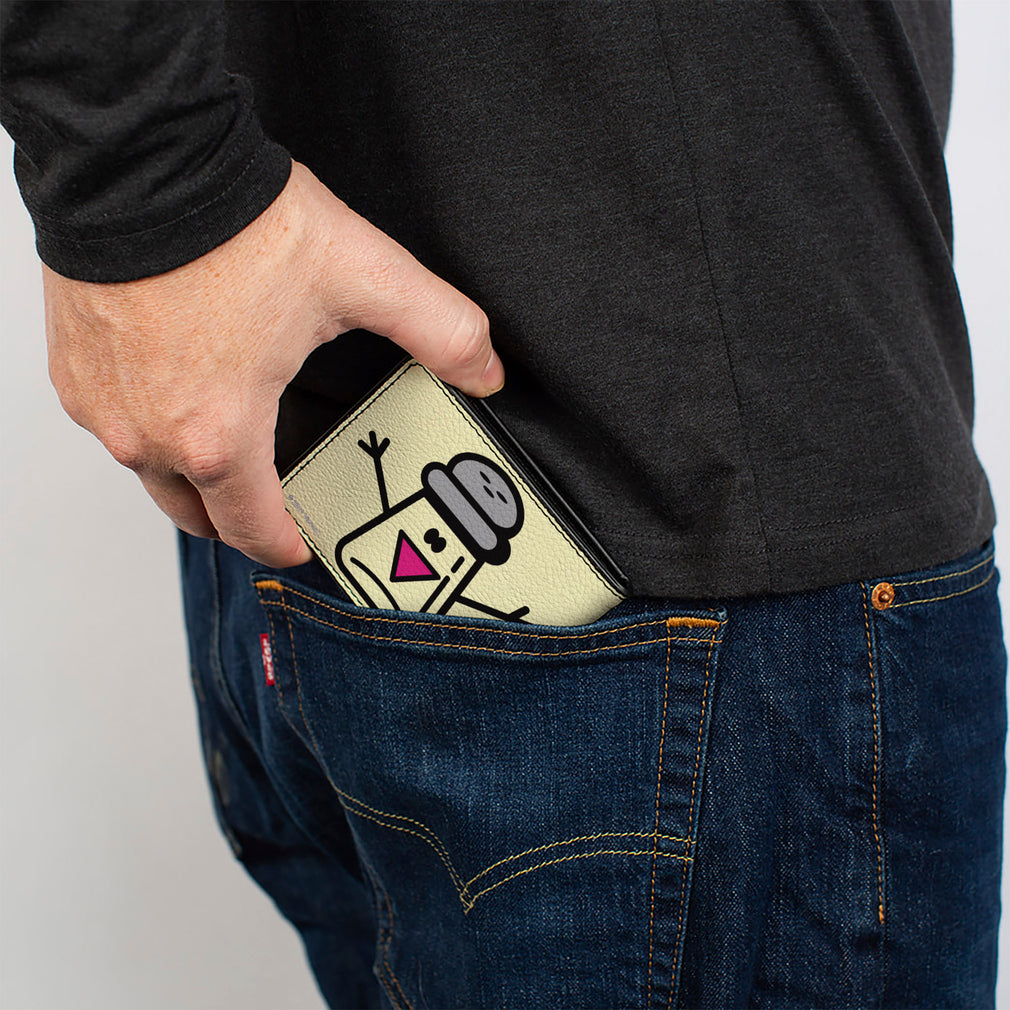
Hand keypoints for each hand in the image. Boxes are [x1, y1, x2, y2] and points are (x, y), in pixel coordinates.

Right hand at [43, 161, 503, 566]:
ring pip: (151, 473)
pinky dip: (152, 425)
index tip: (300, 543)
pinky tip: (183, 390)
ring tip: (233, 443)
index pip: (251, 530)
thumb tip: (486, 370)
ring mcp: (102, 406)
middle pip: (194, 515)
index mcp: (220, 434)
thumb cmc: (234, 224)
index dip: (284, 546)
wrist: (138, 161)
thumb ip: (440, 331)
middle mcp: (149, 435)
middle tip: (271, 503)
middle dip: (237, 520)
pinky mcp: (72, 372)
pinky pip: (115, 425)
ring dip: (193, 473)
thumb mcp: (364, 278)